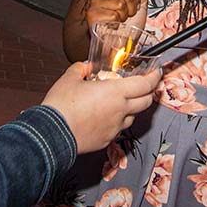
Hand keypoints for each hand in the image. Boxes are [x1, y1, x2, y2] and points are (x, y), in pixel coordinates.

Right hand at [42, 62, 161, 152]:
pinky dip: (117, 121)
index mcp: (115, 92)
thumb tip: (86, 66)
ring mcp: (115, 127)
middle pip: (146, 102)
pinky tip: (106, 117)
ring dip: (132, 108)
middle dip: (149, 93)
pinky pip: (118, 129)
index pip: (145, 85)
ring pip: (133, 117)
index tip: (155, 73)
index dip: (154, 77)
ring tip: (121, 102)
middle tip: (145, 86)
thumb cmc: (61, 106)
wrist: (51, 134)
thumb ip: (81, 69)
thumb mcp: (69, 78)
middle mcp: (120, 110)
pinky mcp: (107, 140)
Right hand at [84, 0, 146, 30]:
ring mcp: (95, 2)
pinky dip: (116, 24)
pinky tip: (112, 25)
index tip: (132, 5)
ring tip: (119, 20)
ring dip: (124, 16)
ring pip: (120, 4)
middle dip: (131, 8)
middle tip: (125, 15)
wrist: (120, 43)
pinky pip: (113, 15)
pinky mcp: (92, 14)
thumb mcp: (140, 5)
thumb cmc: (128, 26)